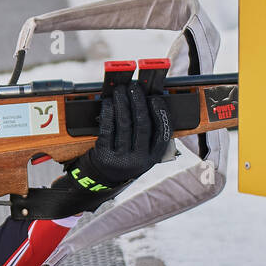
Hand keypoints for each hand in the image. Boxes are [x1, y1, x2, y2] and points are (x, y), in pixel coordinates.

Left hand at [56, 81, 170, 210]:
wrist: (102, 178)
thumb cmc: (126, 158)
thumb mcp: (143, 153)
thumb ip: (150, 135)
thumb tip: (151, 102)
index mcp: (153, 158)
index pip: (163, 133)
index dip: (161, 114)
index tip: (156, 98)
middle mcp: (138, 159)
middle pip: (142, 125)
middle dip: (139, 102)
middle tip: (135, 87)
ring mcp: (121, 158)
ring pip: (124, 124)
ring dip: (122, 103)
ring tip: (121, 90)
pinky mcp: (104, 155)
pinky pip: (107, 128)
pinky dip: (108, 112)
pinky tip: (109, 102)